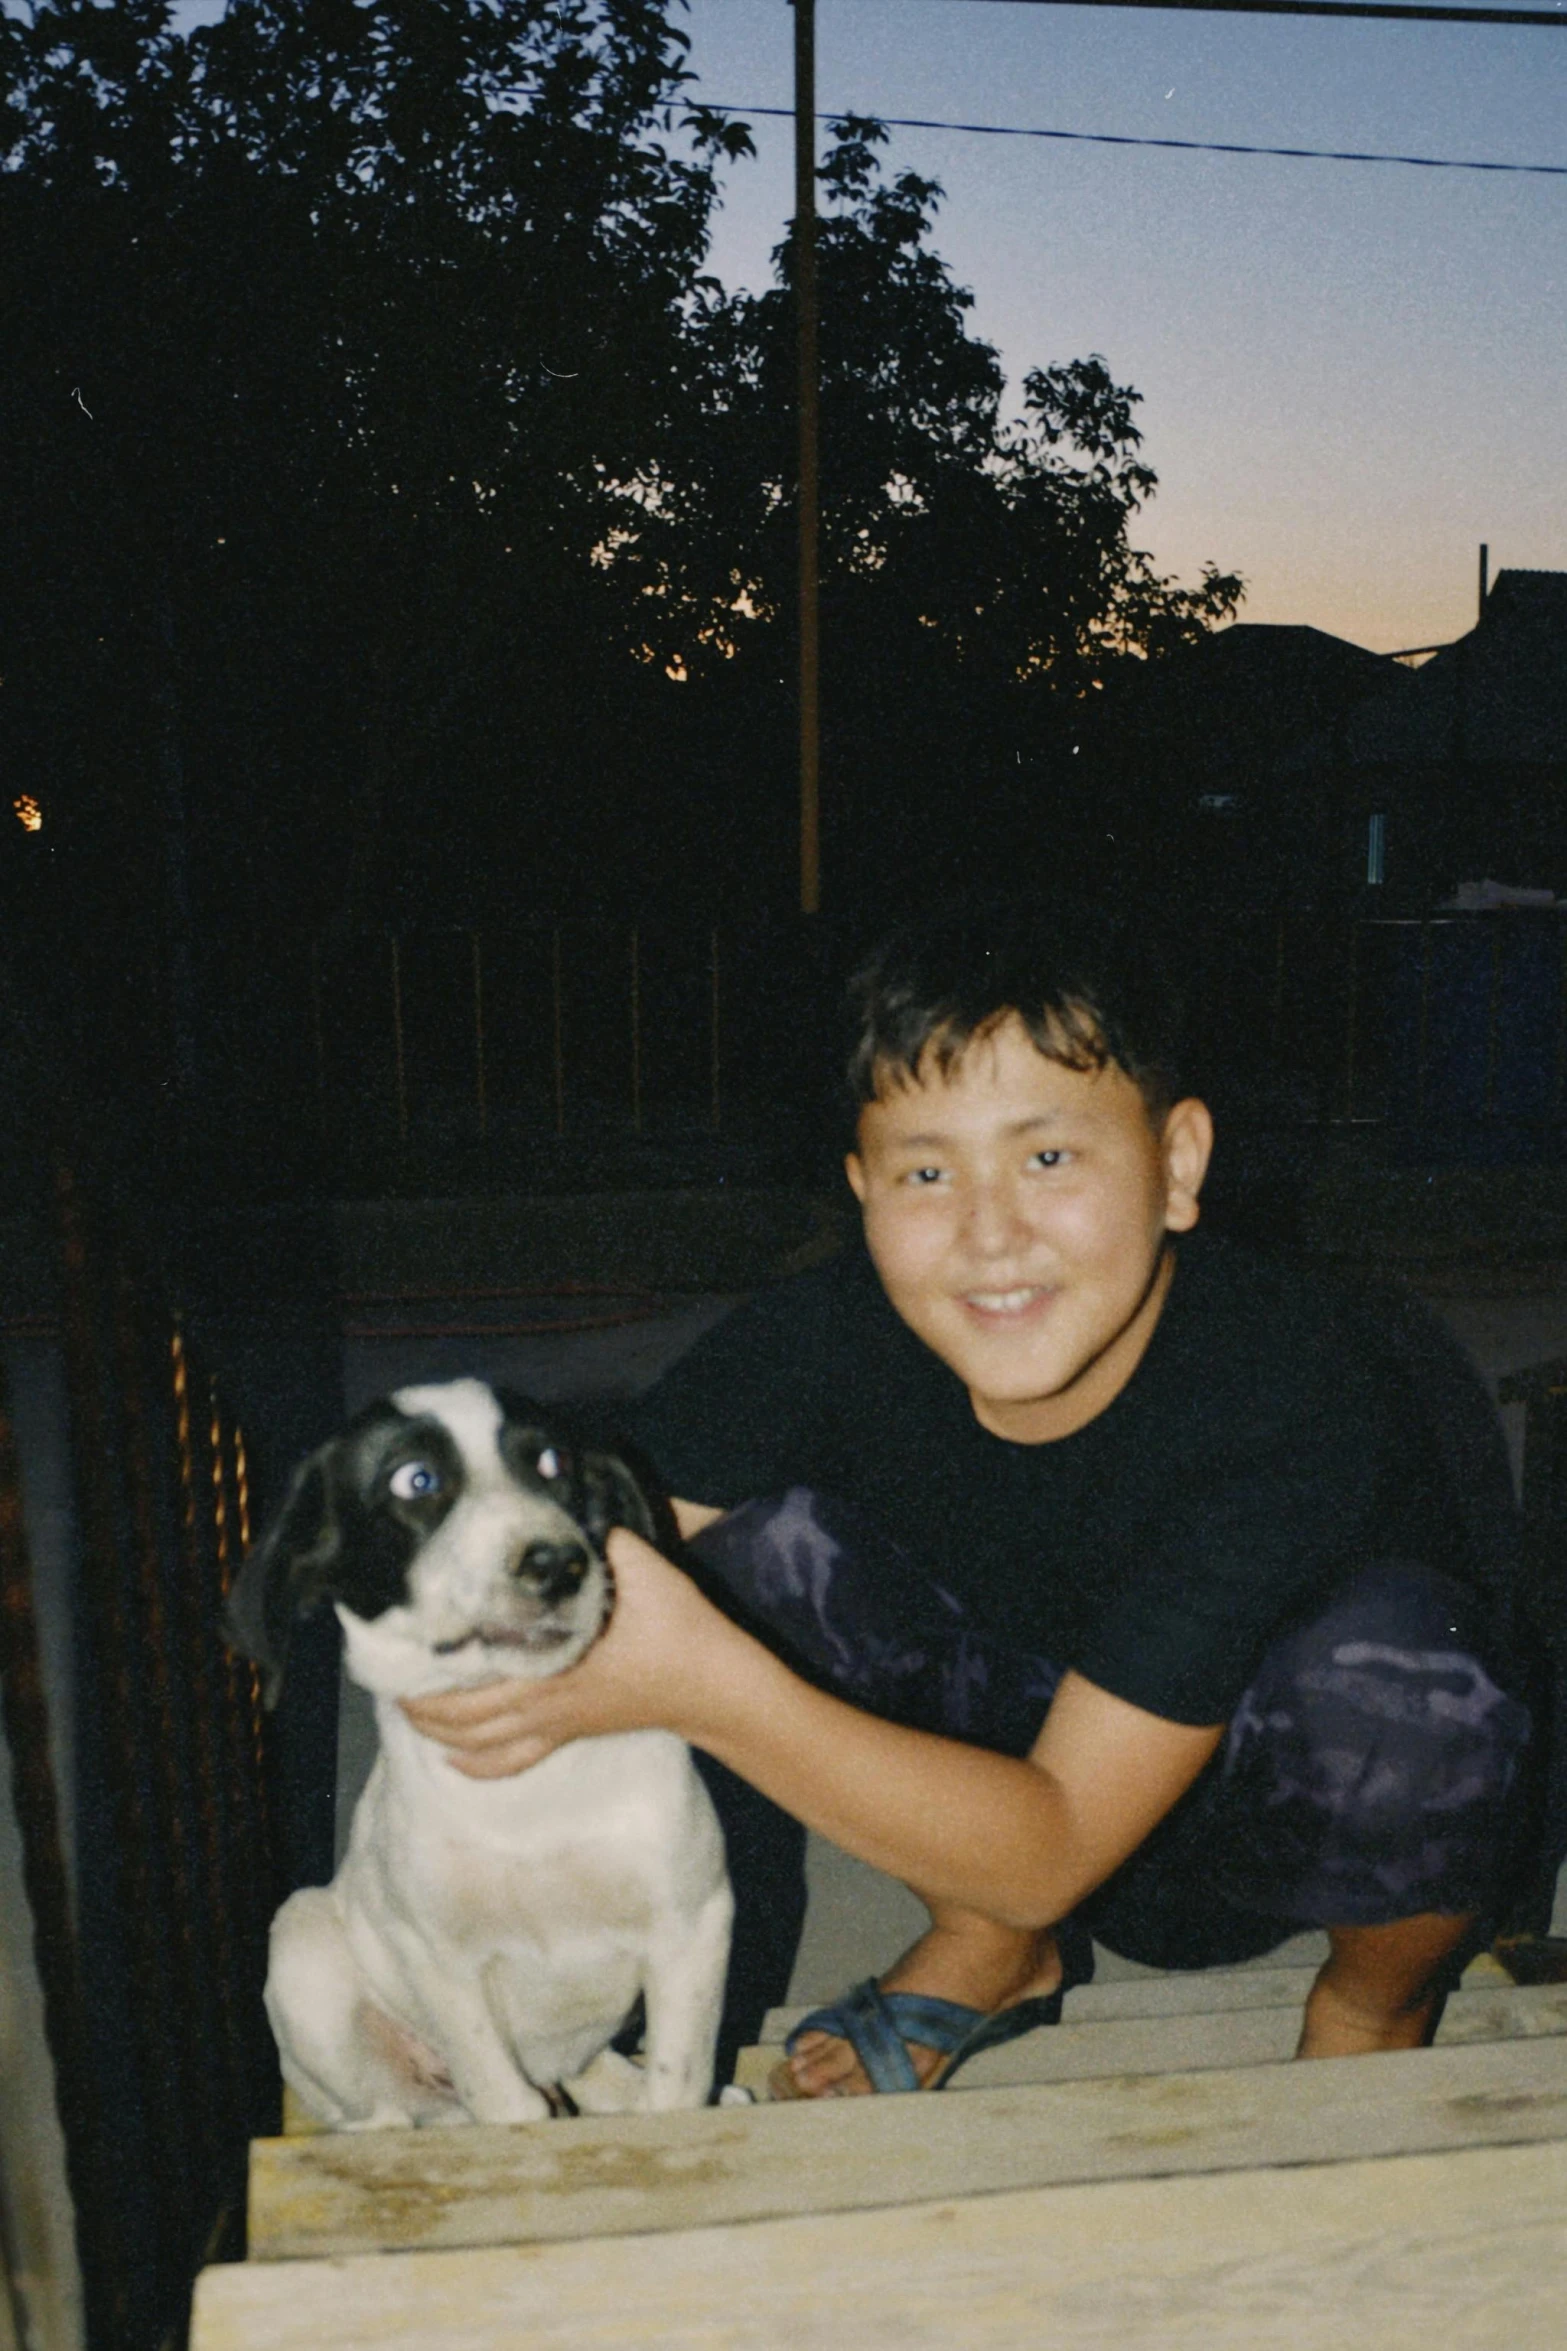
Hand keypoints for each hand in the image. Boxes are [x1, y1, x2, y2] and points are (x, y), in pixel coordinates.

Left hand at [399, 1526, 730, 1776]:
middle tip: (388, 1677)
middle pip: (464, 1716)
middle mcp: (544, 1701)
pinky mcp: (572, 1732)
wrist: (713, 1683)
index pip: (476, 1673)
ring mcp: (557, 1722)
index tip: (400, 1646)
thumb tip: (562, 1504)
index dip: (432, 1666)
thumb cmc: (677, 1626)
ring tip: (407, 1709)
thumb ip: (599, 1537)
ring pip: (481, 1743)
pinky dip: (478, 1764)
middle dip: (420, 1702)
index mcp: (552, 1663)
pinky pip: (516, 1760)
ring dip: (439, 1730)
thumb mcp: (641, 1567)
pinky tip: (453, 1761)